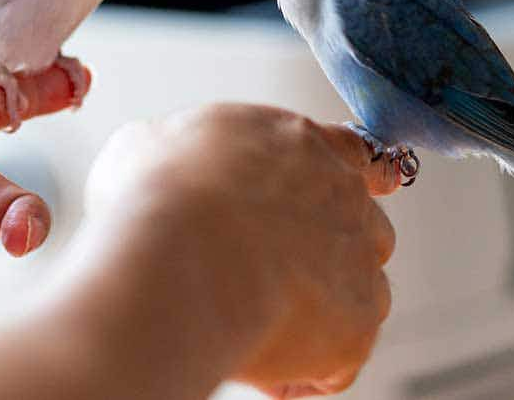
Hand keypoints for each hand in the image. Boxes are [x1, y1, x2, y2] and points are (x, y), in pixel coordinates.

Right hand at [81, 104, 397, 397]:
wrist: (179, 256)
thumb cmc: (158, 197)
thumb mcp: (150, 144)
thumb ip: (184, 153)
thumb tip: (166, 167)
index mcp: (298, 140)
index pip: (351, 152)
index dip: (346, 177)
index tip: (355, 192)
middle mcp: (342, 194)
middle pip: (363, 224)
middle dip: (329, 249)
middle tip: (270, 271)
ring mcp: (358, 261)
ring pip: (360, 292)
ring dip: (321, 310)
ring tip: (256, 325)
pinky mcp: (358, 327)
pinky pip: (338, 362)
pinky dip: (303, 373)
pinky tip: (253, 366)